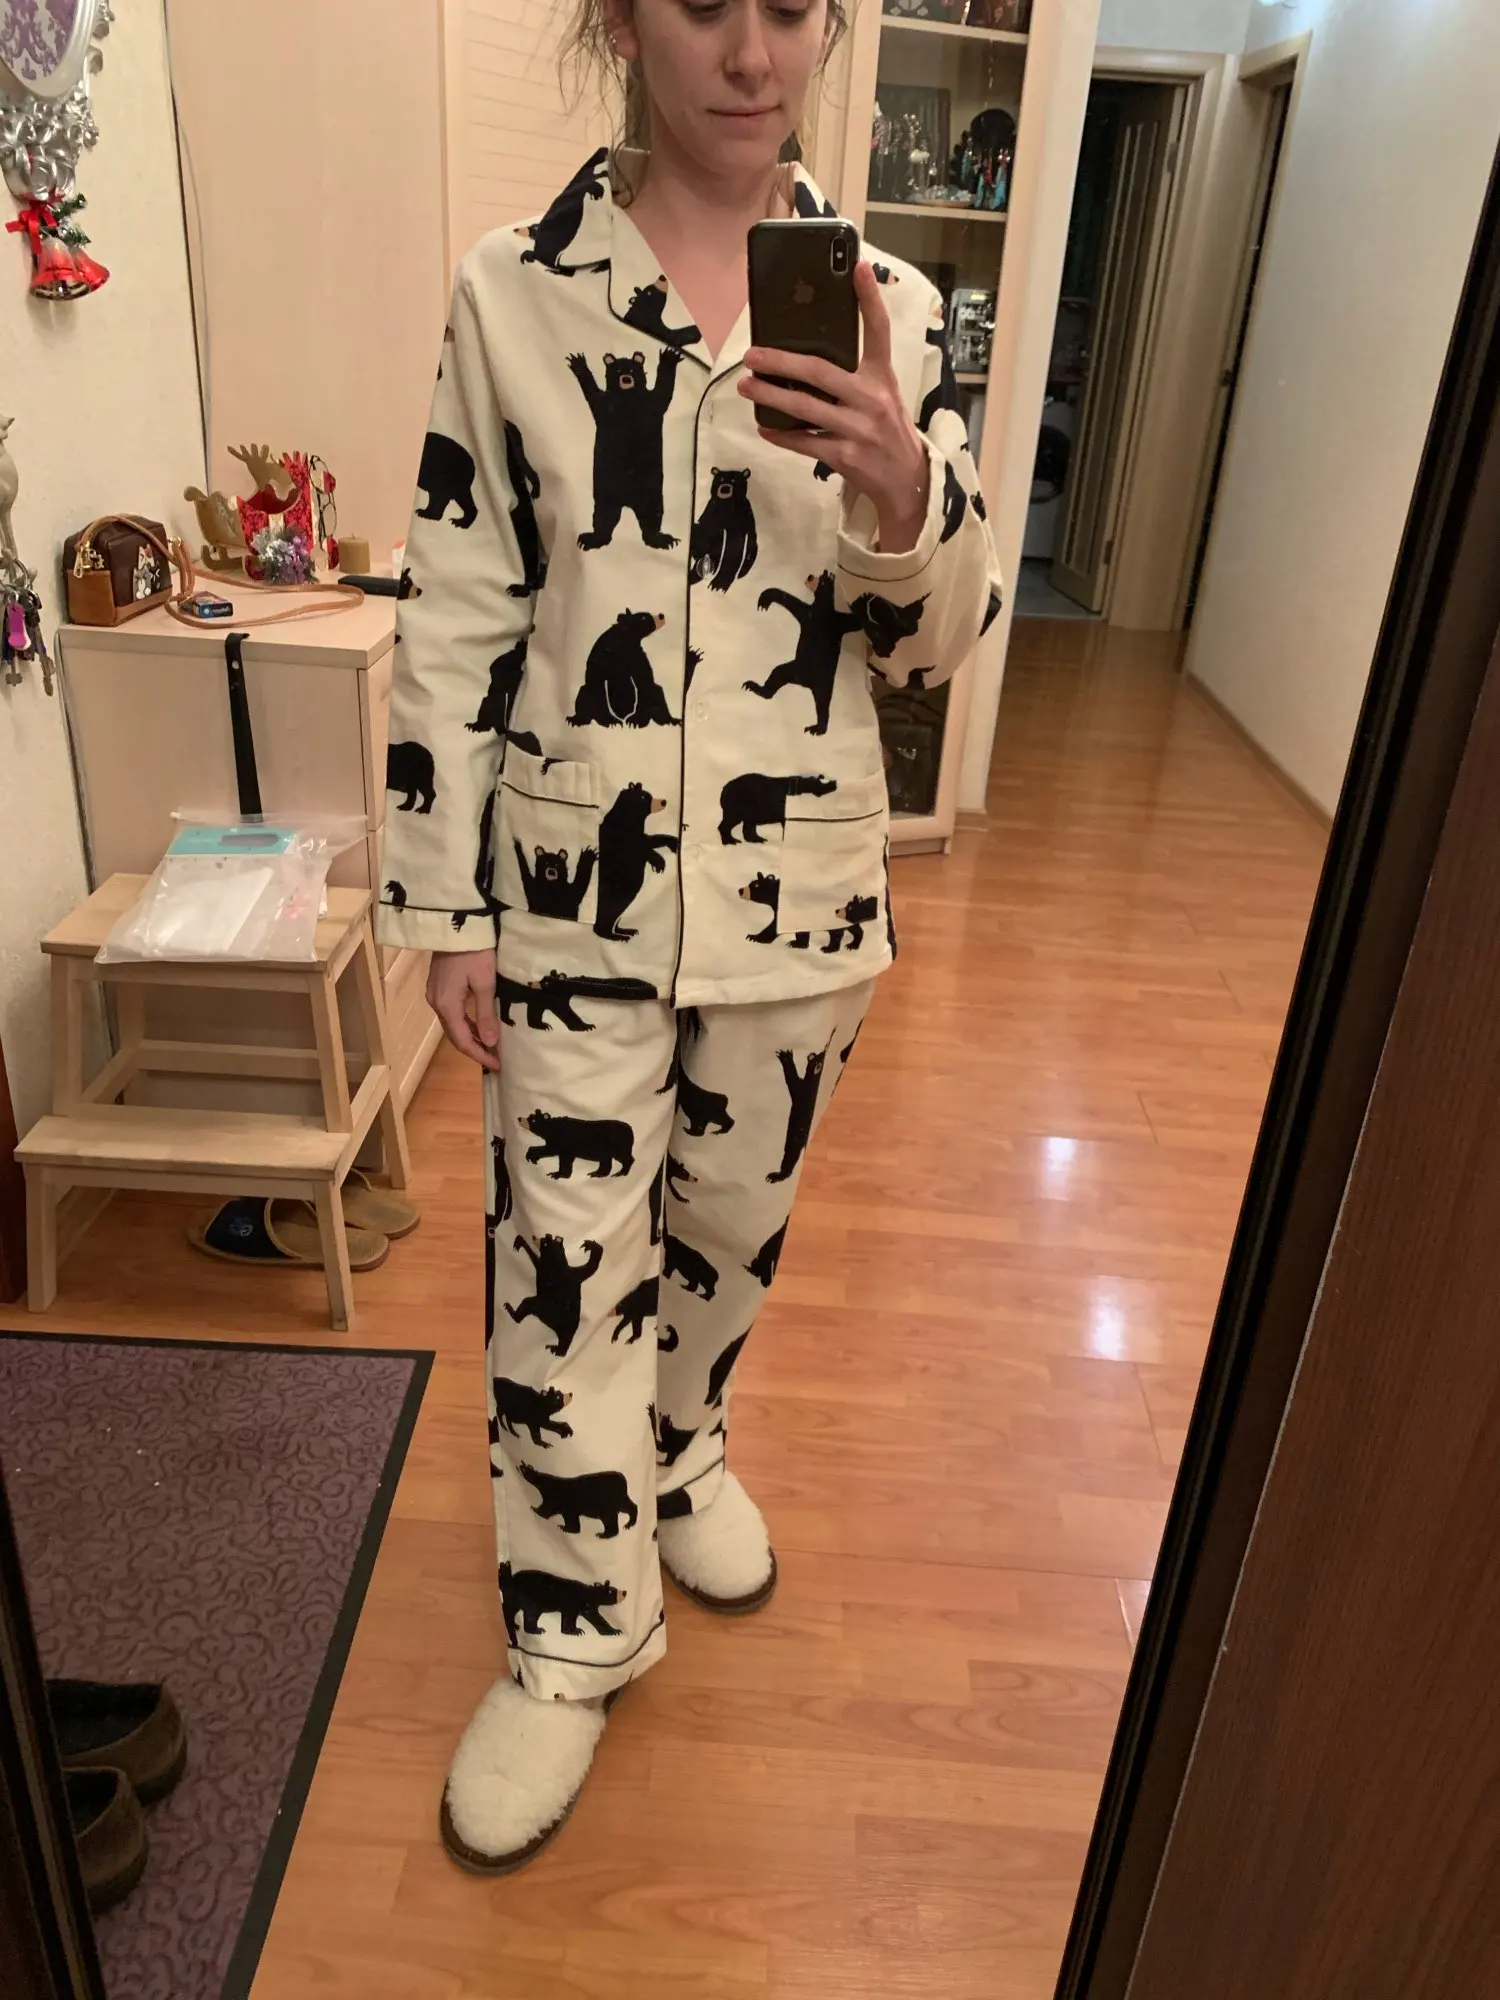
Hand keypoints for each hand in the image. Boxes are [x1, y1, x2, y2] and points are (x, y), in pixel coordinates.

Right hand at [427, 949, 500, 1070]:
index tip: (497, 1065)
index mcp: (446, 1005)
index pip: (462, 1041)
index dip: (480, 1055)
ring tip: (491, 1046)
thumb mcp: (485, 983)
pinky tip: (480, 1025)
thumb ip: (486, 1014)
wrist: (458, 923)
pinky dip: (466, 1023)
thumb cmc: (474, 952)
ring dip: (471, 1036)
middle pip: (455, 1035)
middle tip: (496, 1059)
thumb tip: (489, 1043)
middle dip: (475, 1049)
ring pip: (453, 1024)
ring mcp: (435, 994)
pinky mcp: (439, 986)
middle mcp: (436, 1003)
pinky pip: (452, 1012)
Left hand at [740, 261, 929, 553]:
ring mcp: (858, 428)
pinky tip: (764, 426)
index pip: (878, 330)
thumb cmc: (888, 429)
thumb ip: (858, 373)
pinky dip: (781, 435)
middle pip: (819, 371)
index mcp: (882, 376)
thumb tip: (809, 357)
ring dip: (770, 396)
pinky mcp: (846, 455)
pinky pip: (804, 442)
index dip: (869, 298)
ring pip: (805, 408)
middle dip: (780, 362)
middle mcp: (872, 398)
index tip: (856, 266)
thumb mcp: (883, 394)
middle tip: (752, 355)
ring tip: (745, 386)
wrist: (906, 478)